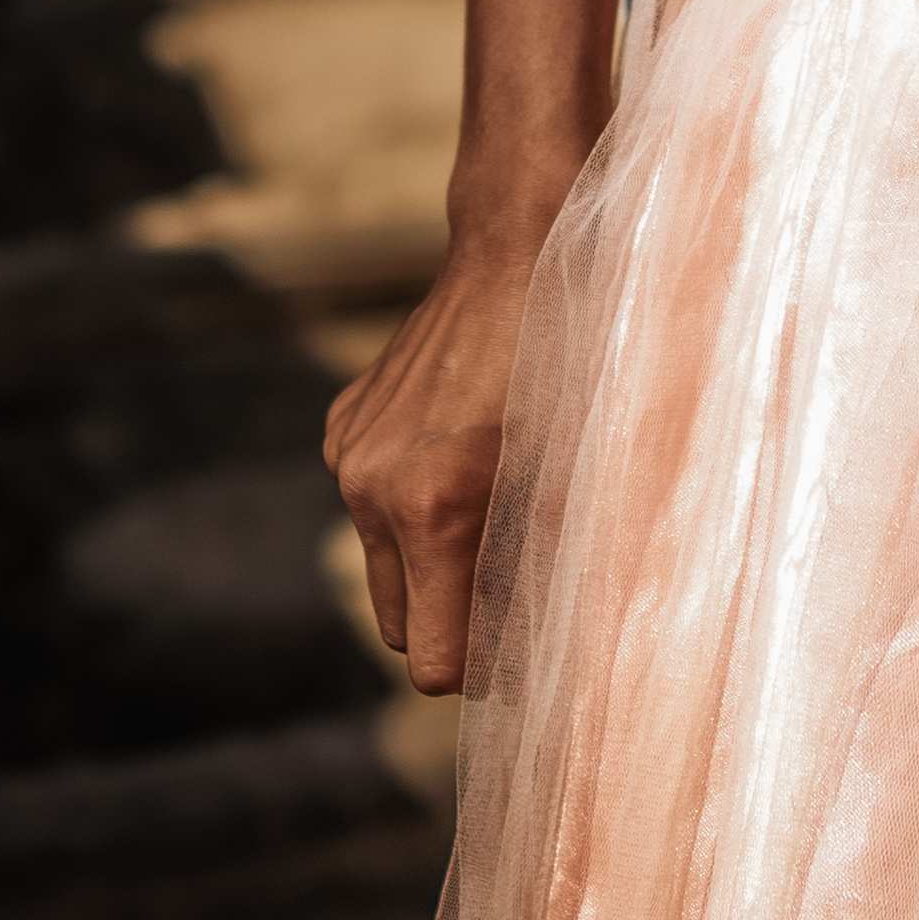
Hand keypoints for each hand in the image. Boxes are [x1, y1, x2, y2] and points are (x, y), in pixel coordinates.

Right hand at [325, 236, 546, 693]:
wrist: (515, 255)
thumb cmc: (568, 367)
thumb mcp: (576, 478)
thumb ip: (548, 571)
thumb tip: (545, 654)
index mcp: (432, 511)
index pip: (429, 660)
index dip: (475, 664)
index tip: (515, 647)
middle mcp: (374, 489)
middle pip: (398, 626)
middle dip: (449, 623)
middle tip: (510, 591)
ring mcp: (349, 455)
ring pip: (381, 566)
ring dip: (427, 564)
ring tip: (486, 516)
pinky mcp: (342, 426)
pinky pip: (369, 504)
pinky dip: (405, 505)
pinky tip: (455, 458)